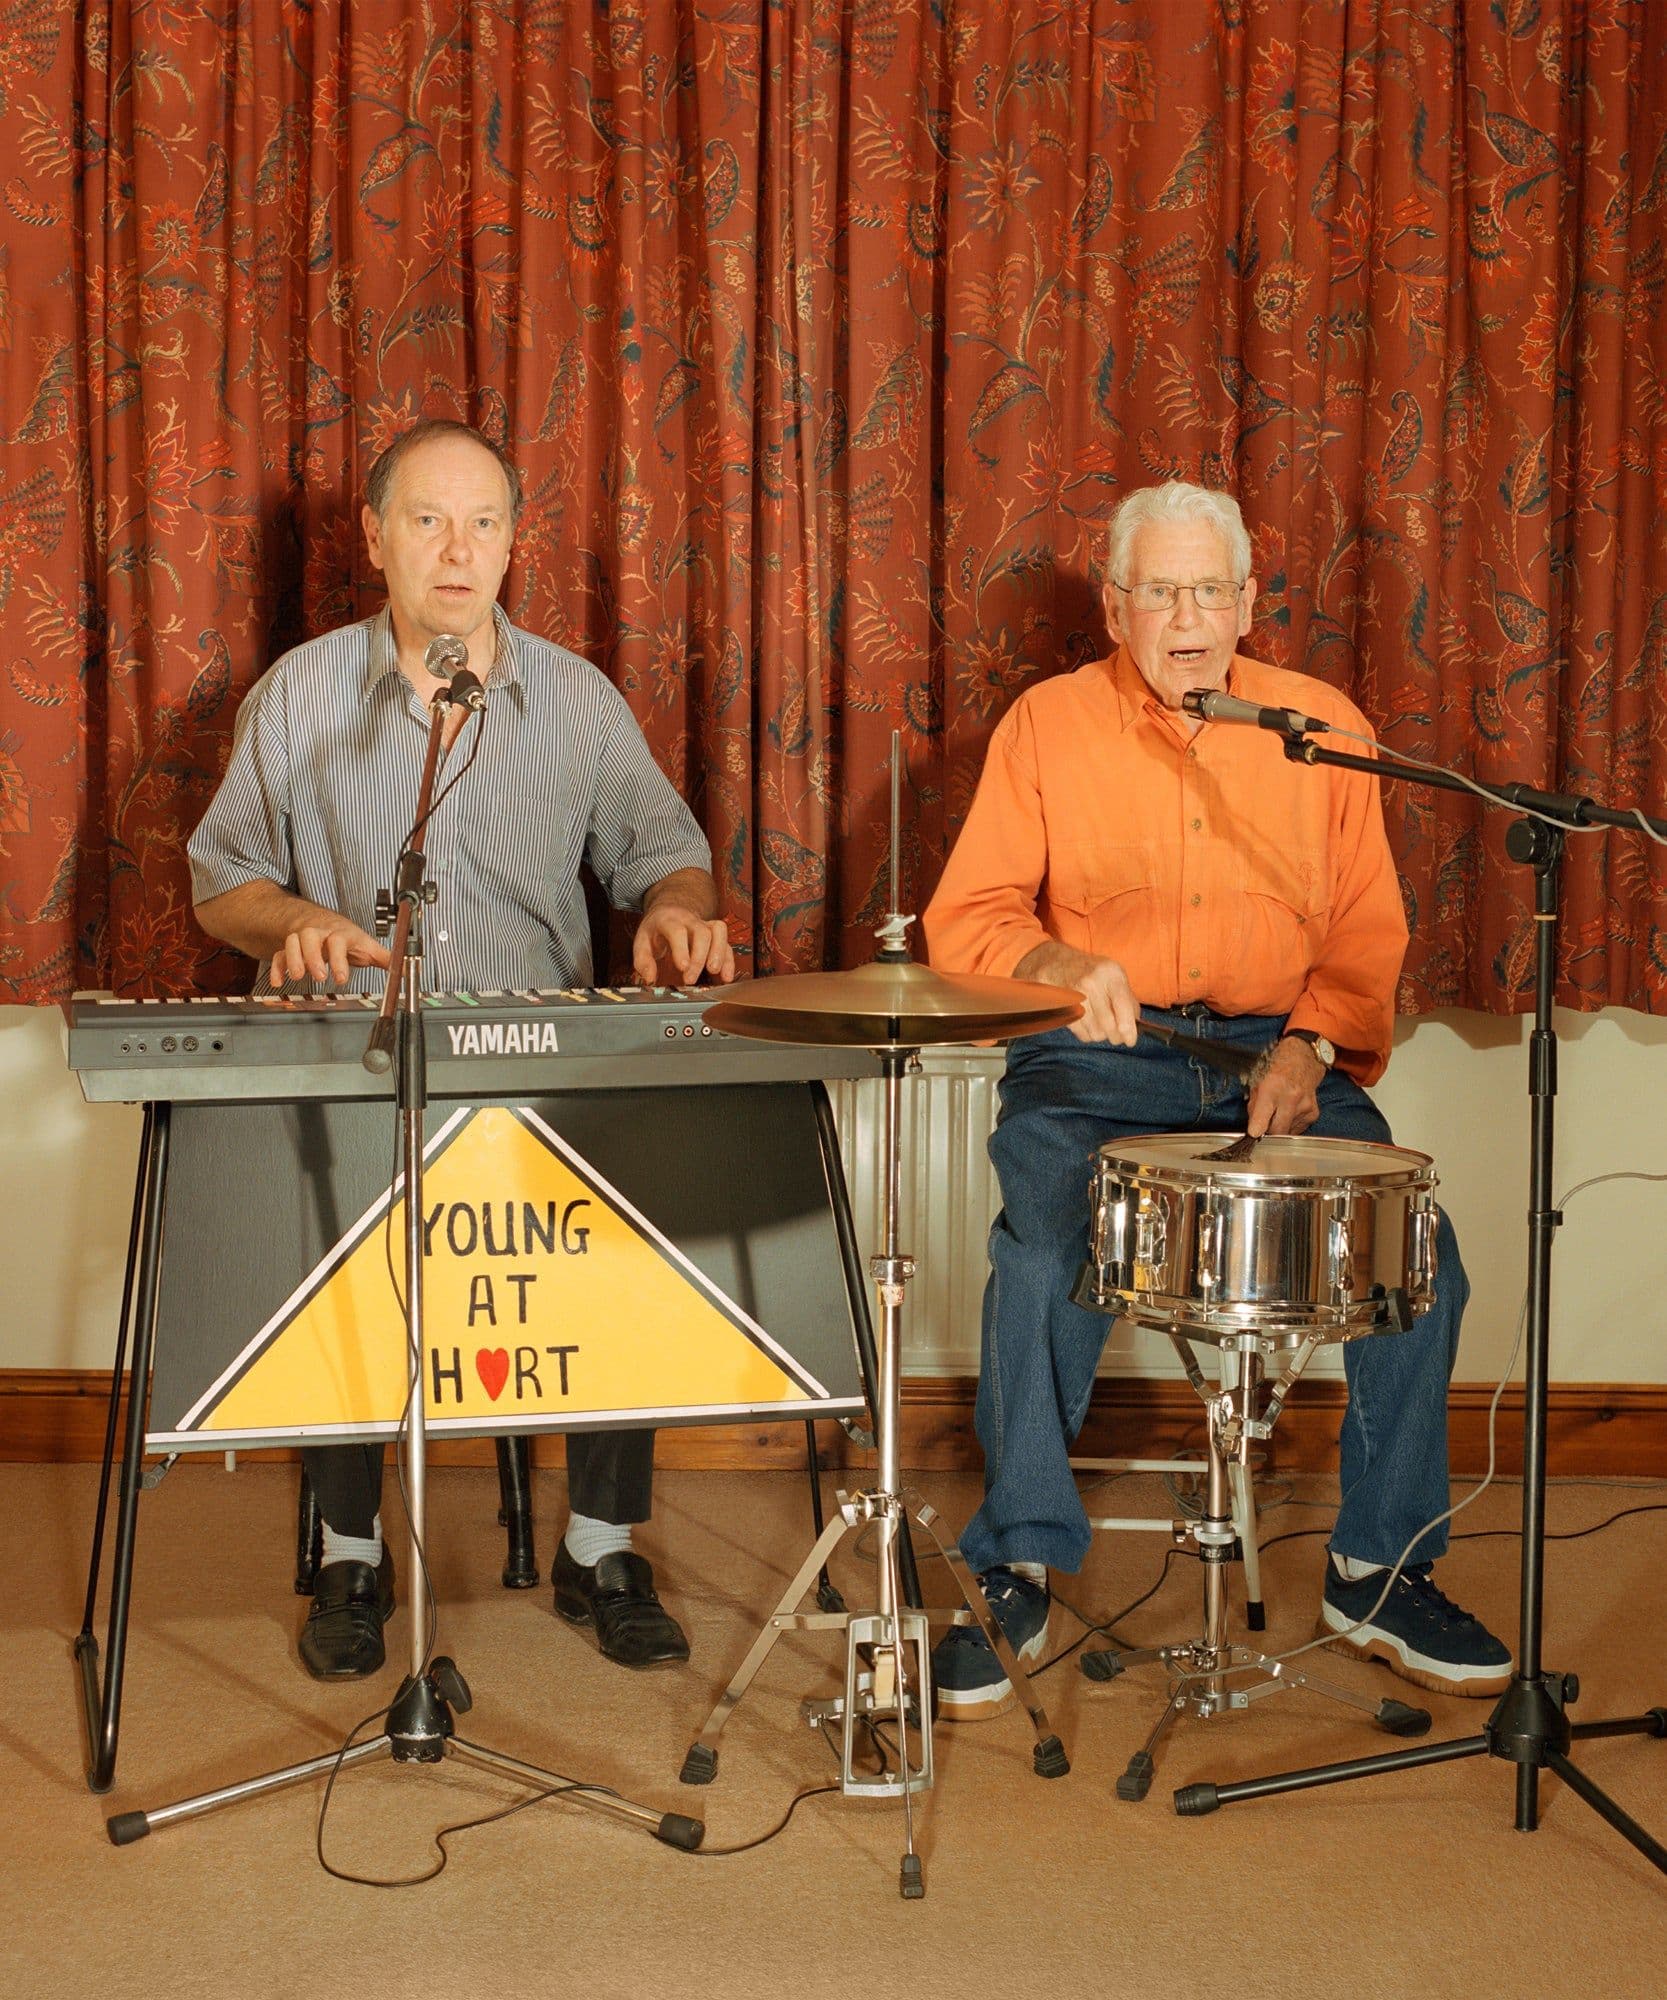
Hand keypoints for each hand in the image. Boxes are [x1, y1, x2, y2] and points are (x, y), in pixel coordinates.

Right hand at [269, 917, 390, 988]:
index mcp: (340, 934)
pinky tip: (279, 982)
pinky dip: (277, 967)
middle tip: (320, 977)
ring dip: (294, 959)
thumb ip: (385, 957)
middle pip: (311, 936)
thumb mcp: (366, 945)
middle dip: (313, 956)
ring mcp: (302, 940)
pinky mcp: (289, 950)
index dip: (339, 959)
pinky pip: (278, 954)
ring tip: (299, 977)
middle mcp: (320, 934)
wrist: (321, 921)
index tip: (341, 978)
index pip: (338, 941)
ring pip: (292, 941)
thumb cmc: (346, 937)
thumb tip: (406, 967)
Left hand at [632, 904, 735, 985]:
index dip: (681, 948)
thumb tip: (650, 978)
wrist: (670, 911)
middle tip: (690, 979)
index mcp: (669, 920)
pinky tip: (726, 977)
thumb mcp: (642, 941)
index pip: (677, 930)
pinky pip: (726, 944)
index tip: (682, 967)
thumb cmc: (657, 929)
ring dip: (719, 954)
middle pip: (701, 933)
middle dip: (699, 957)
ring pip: (718, 933)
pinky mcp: (715, 934)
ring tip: (714, 972)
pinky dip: (728, 960)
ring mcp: (705, 925)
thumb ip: (643, 960)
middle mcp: (690, 920)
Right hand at [1018, 942, 1138, 1045]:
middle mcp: (1092, 983)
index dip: (1129, 1028)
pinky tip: (1088, 1023)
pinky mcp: (1063, 1008)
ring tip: (1101, 1025)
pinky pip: (1081, 1033)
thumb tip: (1135, 1025)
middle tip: (1118, 1037)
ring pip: (1095, 1032)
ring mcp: (1075, 995)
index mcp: (1110, 973)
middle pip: (1109, 1025)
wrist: (1056, 963)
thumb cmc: (1092, 971)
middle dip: (1116, 1037)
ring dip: (1101, 1035)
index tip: (1131, 1040)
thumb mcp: (1114, 976)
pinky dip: (1088, 1034)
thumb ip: (1128, 999)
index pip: (1123, 1006)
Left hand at [1246, 1035, 1324, 1136]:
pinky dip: (1290, 1124)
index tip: (1253, 1135)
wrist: (1303, 1059)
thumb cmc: (1277, 1068)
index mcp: (1272, 1087)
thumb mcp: (1257, 1082)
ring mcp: (1305, 1106)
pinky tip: (1290, 1110)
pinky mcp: (1313, 1113)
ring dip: (1280, 1126)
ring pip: (1287, 1132)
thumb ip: (1253, 1107)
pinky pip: (1297, 1129)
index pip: (1263, 1116)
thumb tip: (1253, 1129)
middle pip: (1277, 1131)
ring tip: (1279, 1109)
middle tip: (1264, 1124)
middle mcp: (1290, 1097)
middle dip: (1268, 1132)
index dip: (1256, 1129)